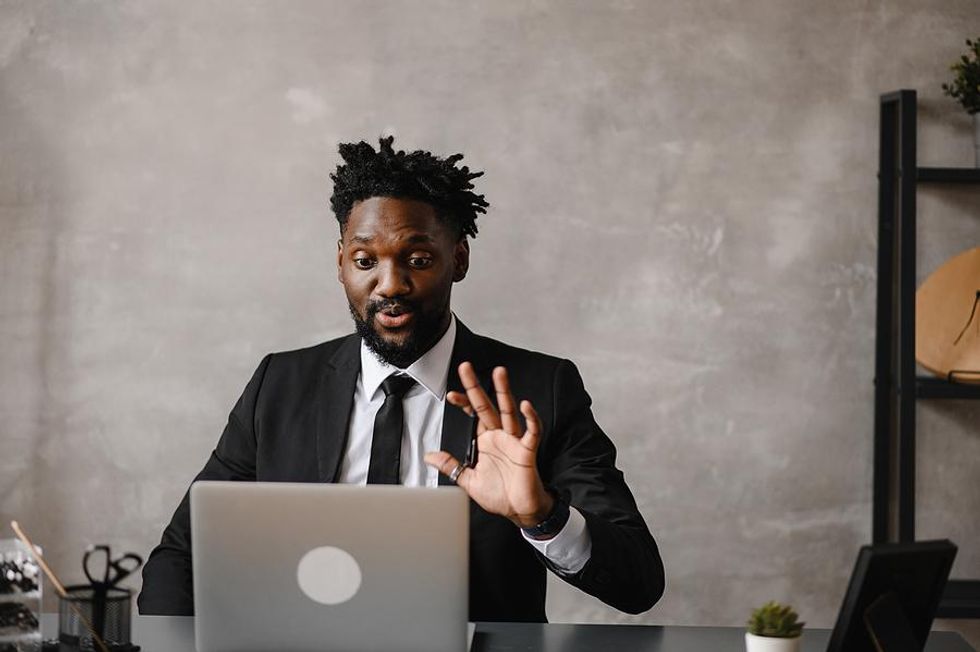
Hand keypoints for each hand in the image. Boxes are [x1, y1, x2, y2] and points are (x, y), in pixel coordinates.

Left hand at [424, 362, 554, 528]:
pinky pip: (532, 431)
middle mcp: (499, 436)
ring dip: (504, 392)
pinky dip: (530, 418)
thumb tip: (430, 456)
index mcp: (485, 441)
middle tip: (465, 367)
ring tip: (499, 373)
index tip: (451, 395)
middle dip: (476, 387)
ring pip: (508, 411)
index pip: (473, 415)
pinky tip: (525, 405)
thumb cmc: (499, 494)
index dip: (463, 403)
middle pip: (486, 406)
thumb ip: (451, 466)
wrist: (520, 510)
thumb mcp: (468, 480)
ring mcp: (514, 441)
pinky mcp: (527, 450)